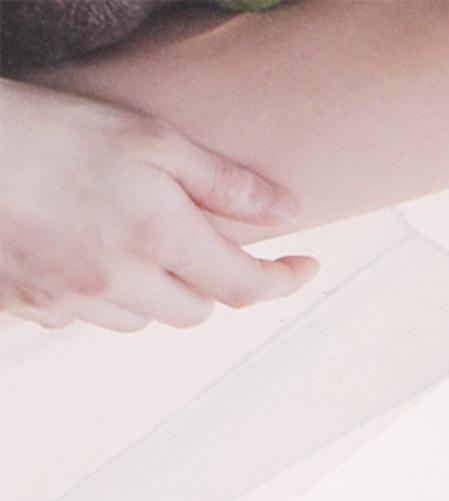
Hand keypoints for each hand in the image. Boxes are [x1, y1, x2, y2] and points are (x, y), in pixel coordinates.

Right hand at [0, 79, 317, 331]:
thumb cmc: (46, 127)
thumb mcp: (145, 135)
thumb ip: (223, 182)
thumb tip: (290, 213)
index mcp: (158, 238)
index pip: (246, 288)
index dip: (285, 282)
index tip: (306, 267)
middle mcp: (123, 281)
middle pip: (196, 312)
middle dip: (206, 283)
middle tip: (195, 240)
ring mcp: (75, 300)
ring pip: (143, 318)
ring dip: (152, 290)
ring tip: (128, 237)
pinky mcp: (33, 307)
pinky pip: (88, 315)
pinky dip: (99, 292)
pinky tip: (79, 247)